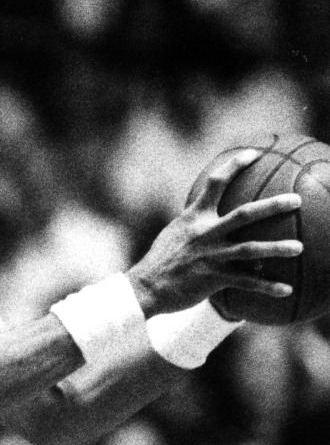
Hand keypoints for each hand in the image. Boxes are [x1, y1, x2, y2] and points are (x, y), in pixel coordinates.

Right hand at [127, 149, 303, 315]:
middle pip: (244, 214)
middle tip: (296, 201)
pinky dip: (267, 287)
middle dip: (272, 206)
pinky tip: (286, 290)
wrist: (144, 288)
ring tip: (299, 248)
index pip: (215, 184)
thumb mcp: (174, 233)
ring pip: (250, 249)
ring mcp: (210, 256)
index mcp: (194, 218)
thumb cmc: (160, 261)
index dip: (235, 166)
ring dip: (277, 248)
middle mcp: (205, 234)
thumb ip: (196, 223)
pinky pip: (246, 282)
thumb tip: (214, 216)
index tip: (255, 154)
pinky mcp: (212, 279)